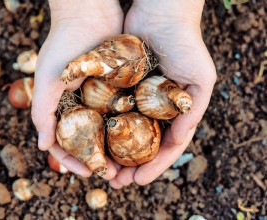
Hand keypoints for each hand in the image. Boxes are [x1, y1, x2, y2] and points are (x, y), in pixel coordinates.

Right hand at [31, 0, 122, 178]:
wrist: (89, 12)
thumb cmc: (64, 44)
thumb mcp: (48, 79)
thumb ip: (42, 112)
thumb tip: (43, 147)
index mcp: (63, 106)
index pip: (66, 143)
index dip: (75, 161)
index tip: (90, 174)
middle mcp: (82, 104)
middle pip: (91, 140)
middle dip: (100, 159)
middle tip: (115, 175)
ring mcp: (101, 96)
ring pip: (109, 129)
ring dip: (117, 148)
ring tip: (130, 163)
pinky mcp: (119, 85)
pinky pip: (124, 110)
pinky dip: (129, 125)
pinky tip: (141, 138)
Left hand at [109, 0, 216, 187]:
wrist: (160, 13)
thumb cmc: (185, 45)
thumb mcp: (200, 80)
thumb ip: (193, 111)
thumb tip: (180, 141)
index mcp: (175, 112)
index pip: (165, 146)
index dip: (154, 165)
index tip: (138, 180)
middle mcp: (156, 108)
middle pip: (142, 144)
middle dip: (130, 165)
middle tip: (116, 181)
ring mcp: (138, 99)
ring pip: (125, 132)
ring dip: (115, 152)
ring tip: (103, 170)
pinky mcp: (121, 87)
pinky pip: (112, 111)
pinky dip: (105, 128)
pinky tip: (96, 142)